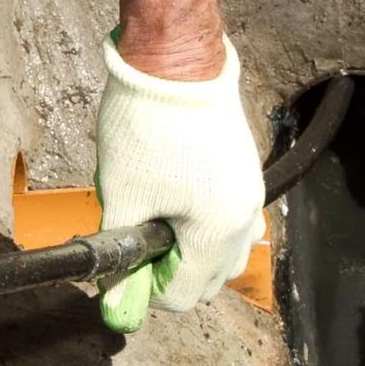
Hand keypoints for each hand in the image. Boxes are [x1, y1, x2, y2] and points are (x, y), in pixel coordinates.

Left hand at [94, 33, 265, 331]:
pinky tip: (174, 199)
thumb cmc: (146, 127)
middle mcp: (245, 220)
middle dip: (170, 272)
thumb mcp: (123, 198)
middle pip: (209, 280)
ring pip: (224, 252)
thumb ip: (120, 257)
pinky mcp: (246, 174)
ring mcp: (251, 196)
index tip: (122, 262)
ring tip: (155, 218)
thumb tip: (113, 304)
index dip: (145, 288)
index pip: (184, 296)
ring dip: (189, 251)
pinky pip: (231, 221)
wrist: (174, 61)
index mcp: (218, 232)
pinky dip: (204, 225)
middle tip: (135, 239)